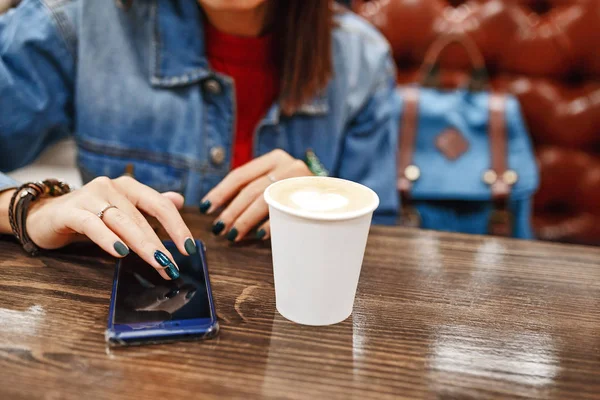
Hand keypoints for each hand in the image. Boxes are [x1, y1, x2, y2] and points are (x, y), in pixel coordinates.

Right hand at [25, 176, 195, 279]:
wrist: (45, 216)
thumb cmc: (90, 215)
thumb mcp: (123, 209)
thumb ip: (149, 205)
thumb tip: (179, 200)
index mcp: (128, 187)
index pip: (160, 205)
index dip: (178, 226)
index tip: (190, 249)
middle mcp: (112, 187)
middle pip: (143, 218)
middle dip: (161, 244)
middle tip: (173, 266)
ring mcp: (90, 196)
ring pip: (123, 222)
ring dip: (143, 244)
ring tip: (158, 263)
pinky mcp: (70, 211)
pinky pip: (92, 224)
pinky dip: (108, 238)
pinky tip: (121, 252)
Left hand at [201, 149, 311, 241]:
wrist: (336, 195)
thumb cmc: (296, 191)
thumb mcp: (275, 181)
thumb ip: (252, 189)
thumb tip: (218, 210)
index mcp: (275, 158)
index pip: (240, 175)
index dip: (220, 193)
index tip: (205, 208)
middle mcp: (289, 165)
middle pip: (251, 190)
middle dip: (232, 212)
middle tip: (219, 229)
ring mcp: (302, 181)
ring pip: (265, 201)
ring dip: (246, 221)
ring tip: (233, 235)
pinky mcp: (313, 198)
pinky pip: (285, 214)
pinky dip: (269, 226)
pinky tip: (257, 236)